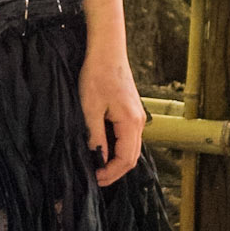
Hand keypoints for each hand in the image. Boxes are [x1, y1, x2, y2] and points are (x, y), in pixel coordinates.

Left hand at [78, 41, 146, 185]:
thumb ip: (95, 136)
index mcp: (131, 123)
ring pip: (130, 148)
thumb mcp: (90, 109)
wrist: (107, 52)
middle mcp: (139, 122)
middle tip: (94, 178)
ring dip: (115, 161)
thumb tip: (96, 159)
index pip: (126, 159)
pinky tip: (101, 150)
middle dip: (114, 172)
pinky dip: (117, 149)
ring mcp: (137, 117)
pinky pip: (127, 138)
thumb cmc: (97, 76)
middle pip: (132, 157)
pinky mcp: (131, 112)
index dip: (111, 173)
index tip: (94, 178)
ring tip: (96, 167)